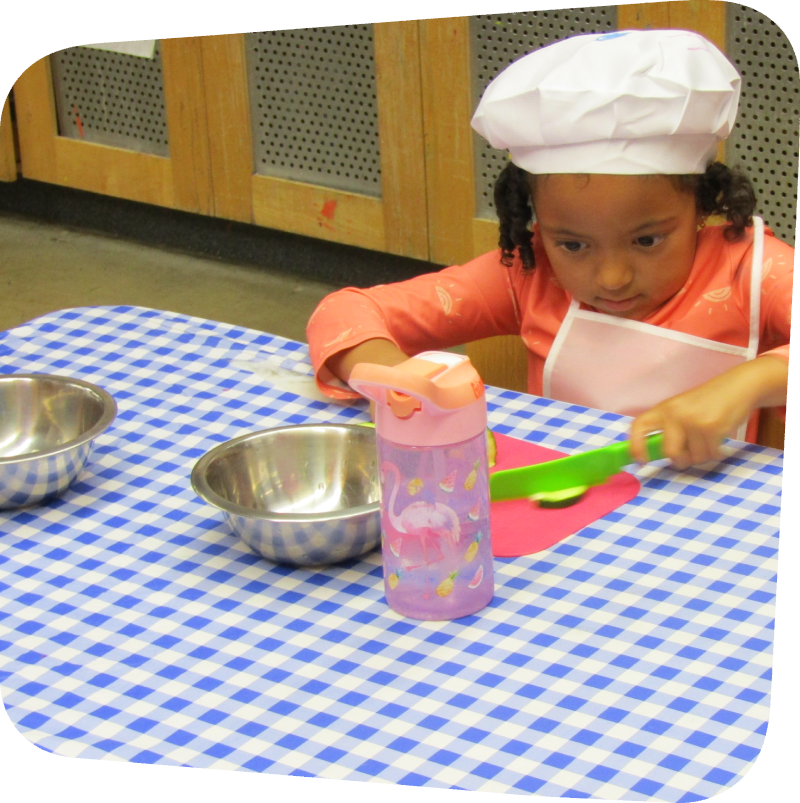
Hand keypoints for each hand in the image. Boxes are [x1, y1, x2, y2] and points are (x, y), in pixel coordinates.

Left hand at [629, 358, 787, 469]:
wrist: (739, 386)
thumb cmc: (709, 402)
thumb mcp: (682, 410)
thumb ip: (669, 428)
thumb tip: (654, 454)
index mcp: (663, 409)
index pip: (639, 426)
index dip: (635, 445)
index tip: (641, 460)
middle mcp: (675, 414)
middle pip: (670, 452)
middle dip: (681, 460)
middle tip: (688, 457)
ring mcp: (693, 420)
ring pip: (694, 457)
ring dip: (704, 455)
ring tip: (709, 440)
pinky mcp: (713, 427)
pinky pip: (712, 455)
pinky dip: (717, 452)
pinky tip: (720, 439)